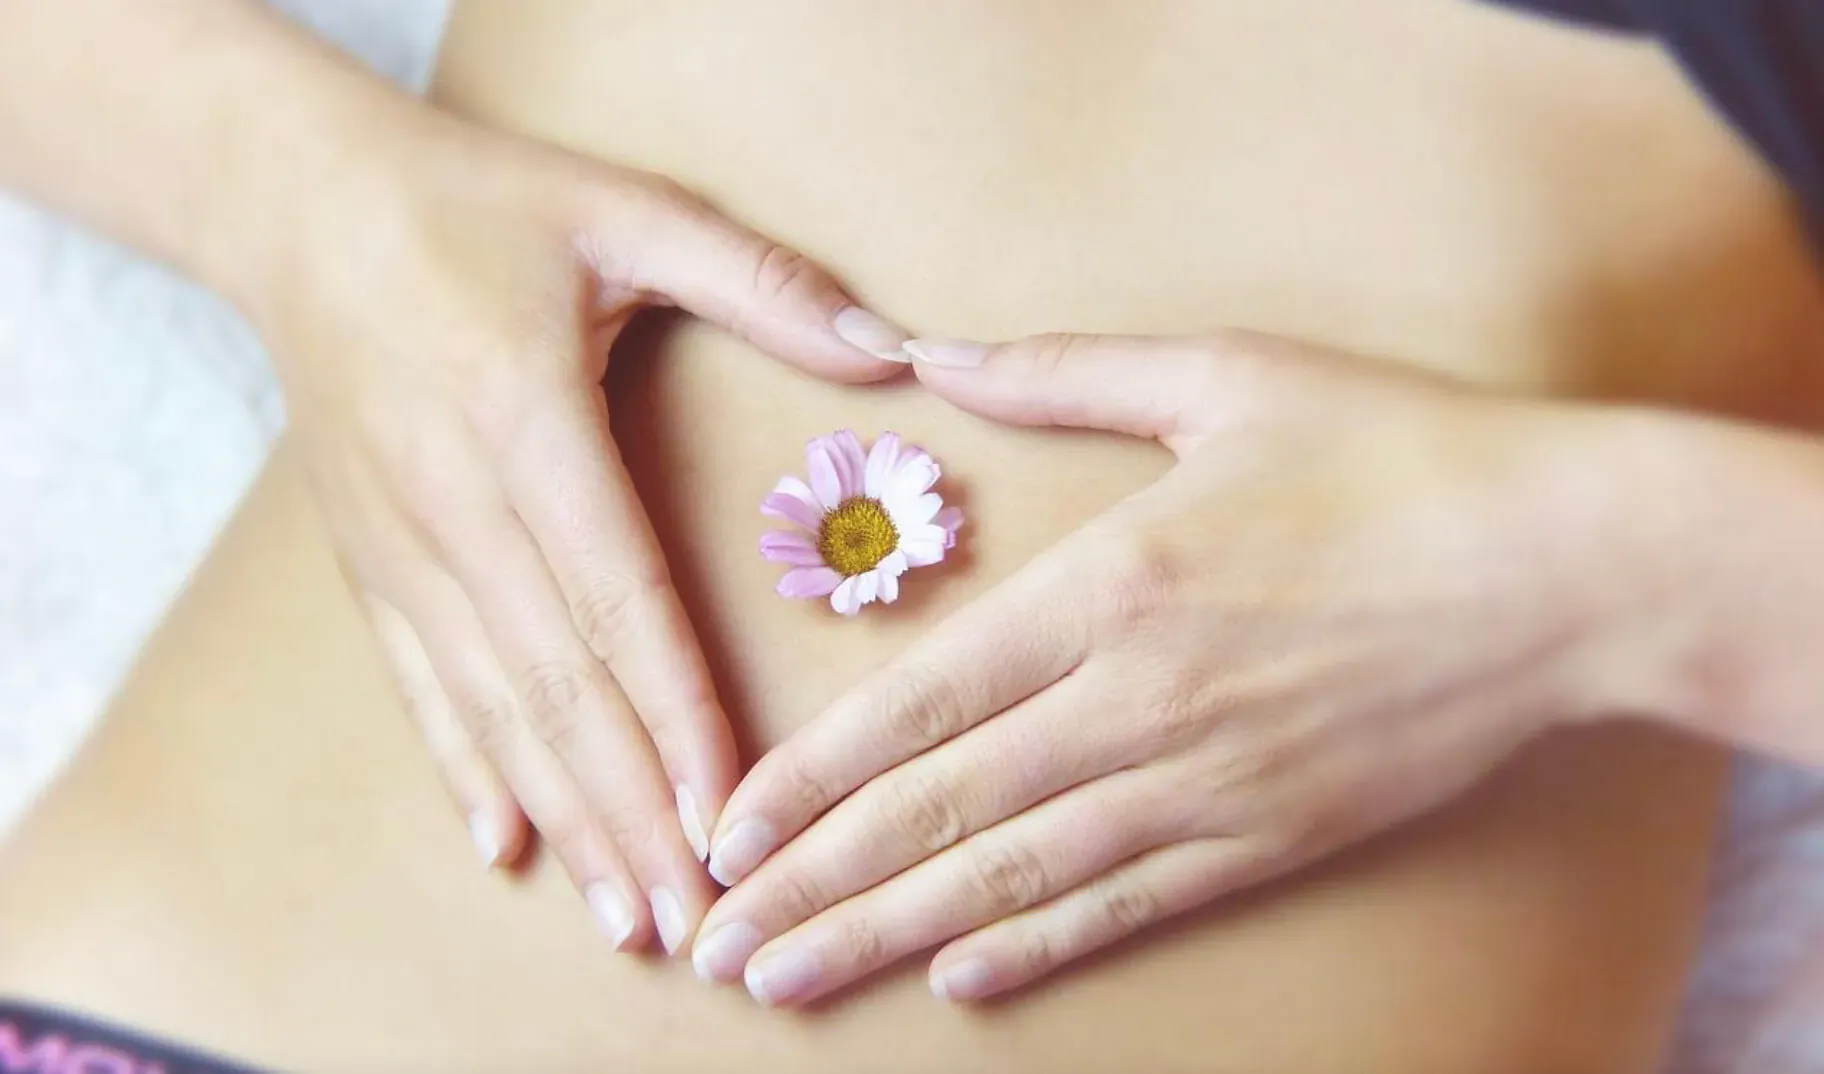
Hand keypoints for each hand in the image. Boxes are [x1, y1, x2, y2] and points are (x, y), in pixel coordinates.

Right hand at [255, 108, 906, 953]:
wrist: (298, 206)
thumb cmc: (477, 204)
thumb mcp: (624, 211)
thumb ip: (760, 283)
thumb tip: (891, 351)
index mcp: (525, 423)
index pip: (619, 601)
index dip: (680, 717)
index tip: (730, 814)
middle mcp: (454, 503)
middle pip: (558, 685)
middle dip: (634, 811)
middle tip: (698, 918)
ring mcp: (400, 543)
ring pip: (494, 706)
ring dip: (565, 817)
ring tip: (628, 912)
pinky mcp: (369, 561)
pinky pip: (420, 684)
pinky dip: (466, 770)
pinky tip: (506, 845)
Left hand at [692, 331, 1661, 1001]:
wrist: (1564, 565)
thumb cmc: (1395, 452)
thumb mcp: (1224, 376)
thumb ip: (1063, 369)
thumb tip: (935, 350)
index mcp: (1111, 584)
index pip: (921, 703)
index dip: (811, 777)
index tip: (729, 828)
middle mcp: (1140, 700)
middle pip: (940, 810)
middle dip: (815, 884)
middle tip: (716, 942)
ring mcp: (1208, 783)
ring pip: (1016, 878)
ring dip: (892, 936)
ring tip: (791, 979)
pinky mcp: (1273, 834)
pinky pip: (1132, 905)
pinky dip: (1039, 946)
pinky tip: (961, 981)